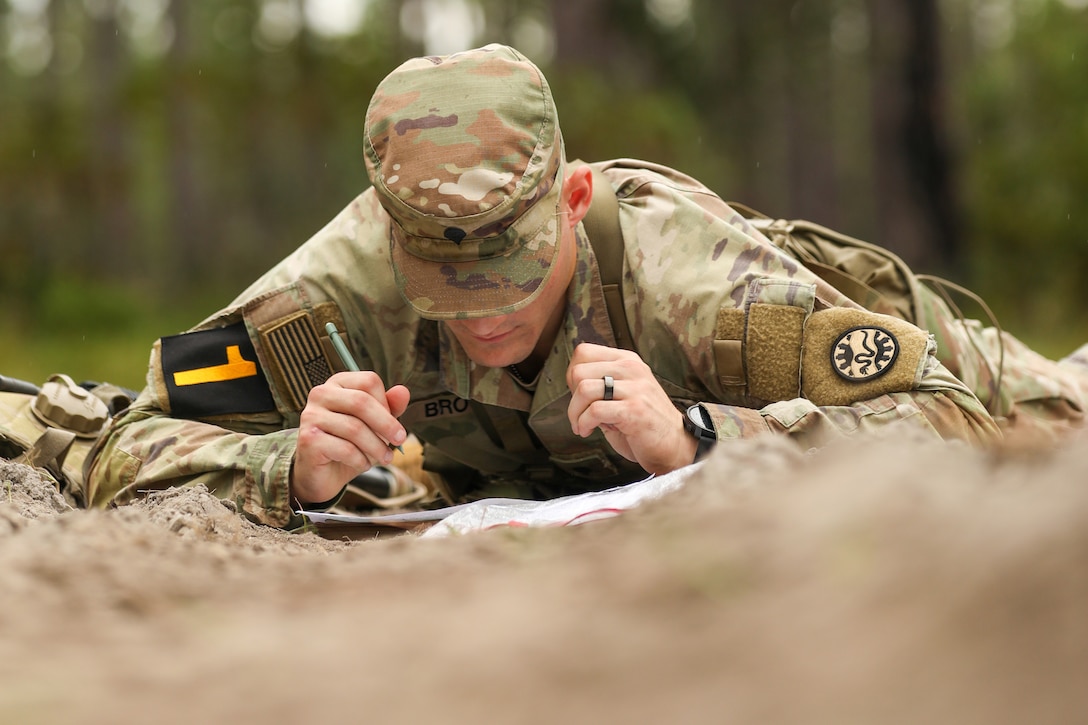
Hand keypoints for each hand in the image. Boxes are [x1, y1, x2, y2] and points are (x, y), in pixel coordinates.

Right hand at [290, 372, 409, 503]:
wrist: (323, 474)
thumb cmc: (349, 444)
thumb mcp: (375, 425)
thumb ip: (389, 407)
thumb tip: (403, 391)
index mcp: (338, 383)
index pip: (369, 381)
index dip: (386, 404)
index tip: (395, 424)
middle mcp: (321, 394)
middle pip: (361, 401)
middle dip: (386, 424)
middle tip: (399, 440)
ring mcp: (311, 416)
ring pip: (355, 428)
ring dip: (376, 447)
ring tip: (384, 458)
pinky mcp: (308, 439)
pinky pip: (345, 449)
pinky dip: (361, 460)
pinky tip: (363, 464)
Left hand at [566, 343, 696, 473]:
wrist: (674, 445)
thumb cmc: (642, 423)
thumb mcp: (622, 393)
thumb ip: (600, 383)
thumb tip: (571, 380)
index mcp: (627, 360)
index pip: (583, 352)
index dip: (572, 375)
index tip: (578, 397)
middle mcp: (632, 368)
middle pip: (579, 371)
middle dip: (571, 398)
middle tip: (579, 415)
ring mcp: (635, 388)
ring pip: (584, 389)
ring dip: (575, 413)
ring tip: (581, 426)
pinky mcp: (635, 410)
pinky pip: (595, 410)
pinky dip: (584, 423)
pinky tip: (587, 431)